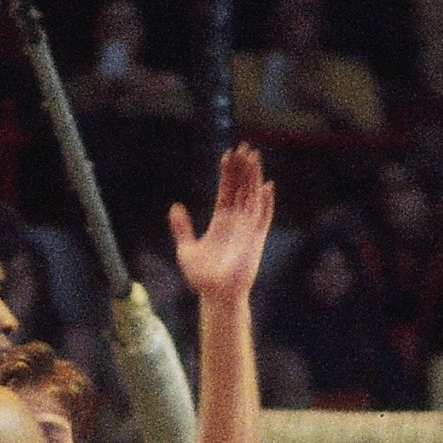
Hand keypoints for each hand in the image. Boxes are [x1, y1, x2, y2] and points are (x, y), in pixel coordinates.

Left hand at [169, 146, 275, 306]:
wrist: (217, 295)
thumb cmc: (202, 277)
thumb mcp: (186, 249)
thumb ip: (182, 228)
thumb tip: (175, 207)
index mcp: (220, 221)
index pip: (226, 191)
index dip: (227, 173)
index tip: (227, 155)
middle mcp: (236, 221)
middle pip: (242, 188)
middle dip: (243, 168)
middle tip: (244, 147)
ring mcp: (248, 228)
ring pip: (253, 196)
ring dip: (254, 177)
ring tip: (254, 157)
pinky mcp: (257, 239)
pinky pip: (264, 217)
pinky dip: (266, 202)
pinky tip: (268, 186)